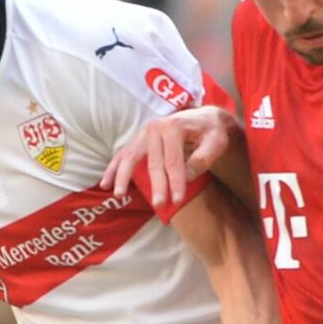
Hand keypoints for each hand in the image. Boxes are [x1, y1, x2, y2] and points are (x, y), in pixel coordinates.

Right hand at [102, 107, 233, 209]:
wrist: (203, 118)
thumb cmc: (211, 132)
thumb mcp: (216, 142)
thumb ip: (204, 158)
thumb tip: (187, 175)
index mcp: (173, 126)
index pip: (173, 160)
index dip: (175, 182)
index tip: (177, 200)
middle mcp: (155, 127)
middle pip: (153, 162)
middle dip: (156, 185)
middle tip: (159, 205)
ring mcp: (144, 133)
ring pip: (131, 157)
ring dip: (123, 177)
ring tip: (119, 195)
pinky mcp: (139, 140)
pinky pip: (123, 155)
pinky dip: (113, 169)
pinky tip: (105, 184)